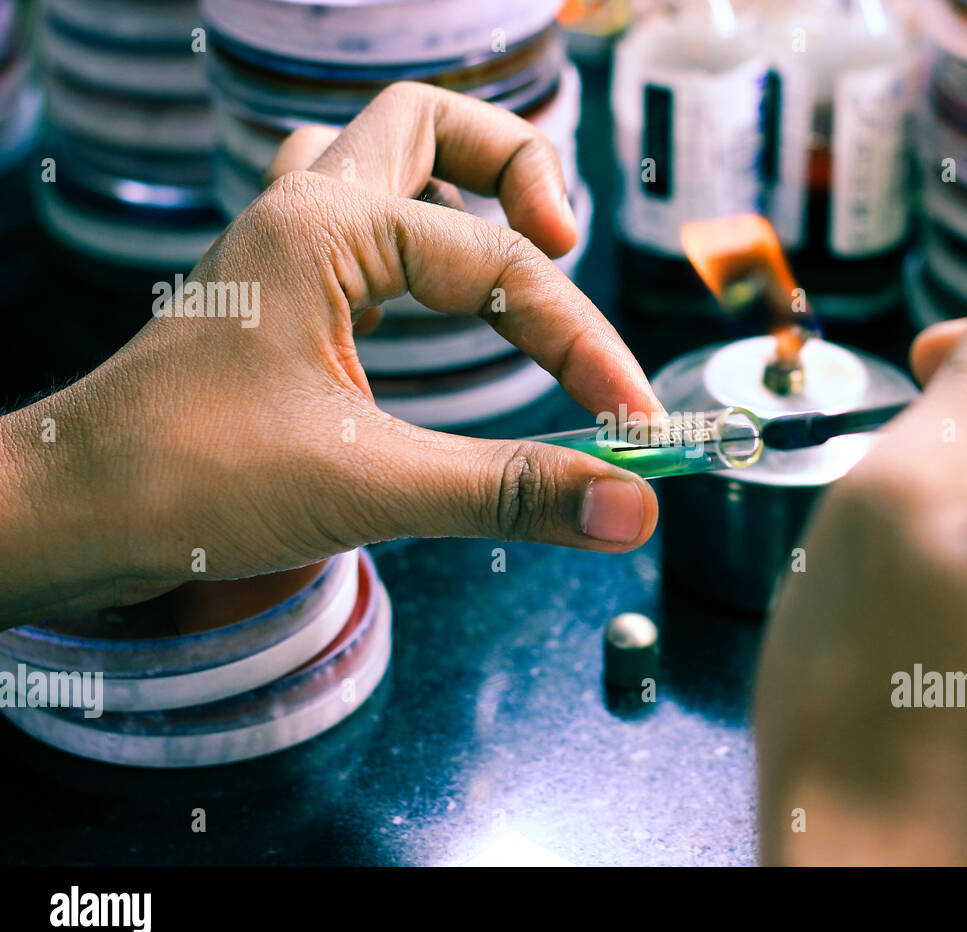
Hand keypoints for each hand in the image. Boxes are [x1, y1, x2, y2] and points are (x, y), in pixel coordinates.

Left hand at [0, 83, 660, 627]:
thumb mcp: (367, 485)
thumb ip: (508, 491)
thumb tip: (631, 506)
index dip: (584, 343)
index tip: (634, 420)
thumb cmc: (187, 483)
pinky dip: (415, 245)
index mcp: (328, 229)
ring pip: (385, 160)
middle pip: (432, 126)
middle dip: (518, 171)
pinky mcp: (277, 294)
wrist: (73, 512)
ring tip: (521, 255)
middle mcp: (304, 214)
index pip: (501, 265)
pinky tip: (438, 305)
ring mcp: (284, 249)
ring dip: (460, 189)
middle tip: (565, 249)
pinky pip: (356, 225)